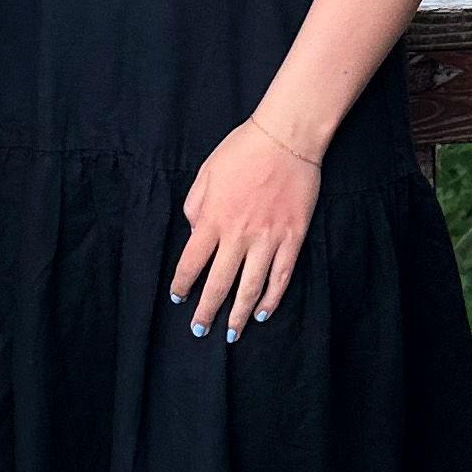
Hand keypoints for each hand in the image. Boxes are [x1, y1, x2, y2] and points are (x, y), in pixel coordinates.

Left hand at [170, 119, 318, 340]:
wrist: (286, 137)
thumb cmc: (242, 150)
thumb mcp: (206, 173)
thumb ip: (196, 207)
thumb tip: (196, 234)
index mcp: (213, 218)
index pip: (191, 262)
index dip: (183, 284)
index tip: (178, 298)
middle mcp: (239, 234)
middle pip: (219, 283)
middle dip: (206, 311)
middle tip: (199, 331)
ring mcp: (268, 238)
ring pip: (251, 287)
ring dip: (239, 315)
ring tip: (231, 334)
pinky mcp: (293, 237)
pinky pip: (281, 275)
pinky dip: (272, 298)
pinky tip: (263, 312)